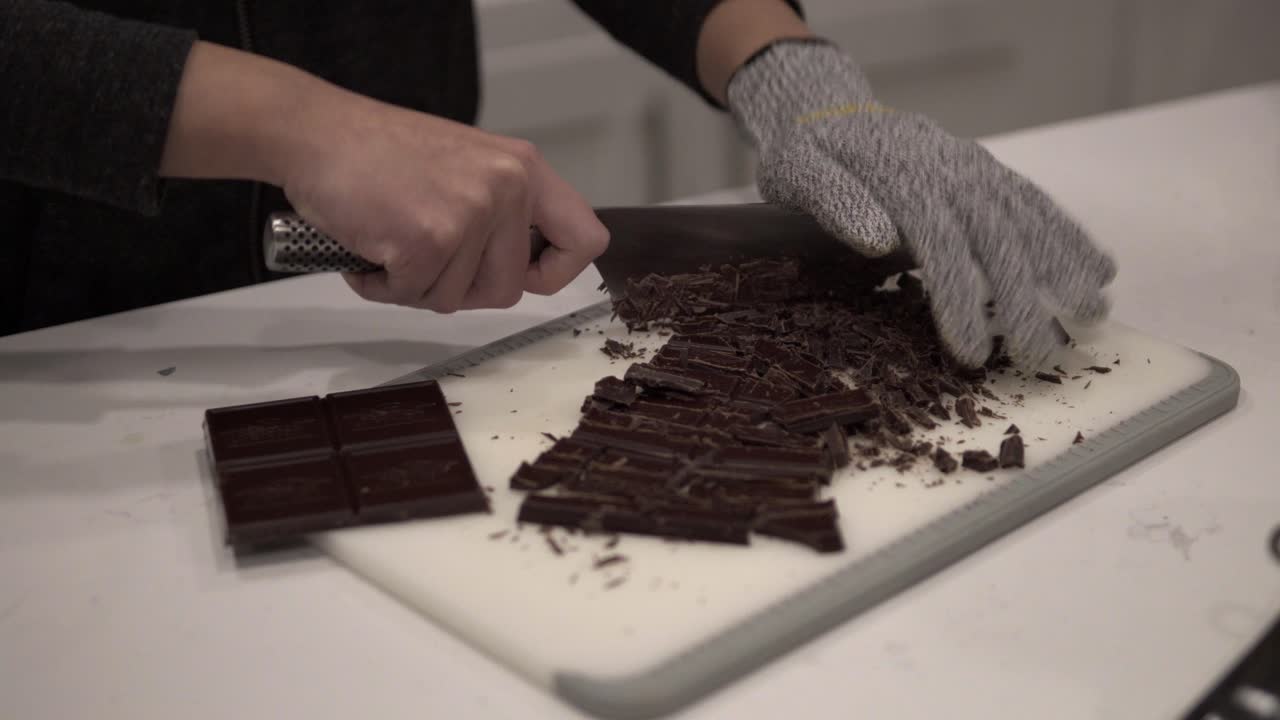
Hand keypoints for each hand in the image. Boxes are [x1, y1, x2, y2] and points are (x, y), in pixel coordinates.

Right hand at [279, 87, 606, 310]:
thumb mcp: (467, 164)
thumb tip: (522, 269)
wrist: (315, 132)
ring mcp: (469, 213)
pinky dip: (383, 287)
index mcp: (524, 169)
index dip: (554, 272)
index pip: (585, 240)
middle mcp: (506, 188)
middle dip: (462, 289)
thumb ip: (503, 210)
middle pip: (509, 289)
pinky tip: (368, 252)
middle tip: (425, 259)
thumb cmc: (379, 151)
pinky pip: (413, 297)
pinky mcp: (428, 239)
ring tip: (391, 242)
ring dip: (416, 286)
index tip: (523, 275)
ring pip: (457, 299)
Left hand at [727, 41, 1115, 367]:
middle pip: (996, 238)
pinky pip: (1033, 202)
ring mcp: (973, 168)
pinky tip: (1099, 268)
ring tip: (1096, 315)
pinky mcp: (986, 171)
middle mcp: (948, 171)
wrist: (828, 110)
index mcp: (901, 178)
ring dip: (1065, 267)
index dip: (960, 301)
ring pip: (1028, 219)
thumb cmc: (807, 155)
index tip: (972, 352)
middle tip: (1042, 355)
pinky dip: (1068, 235)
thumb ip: (834, 201)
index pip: (941, 246)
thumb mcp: (798, 172)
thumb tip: (876, 239)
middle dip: (1023, 300)